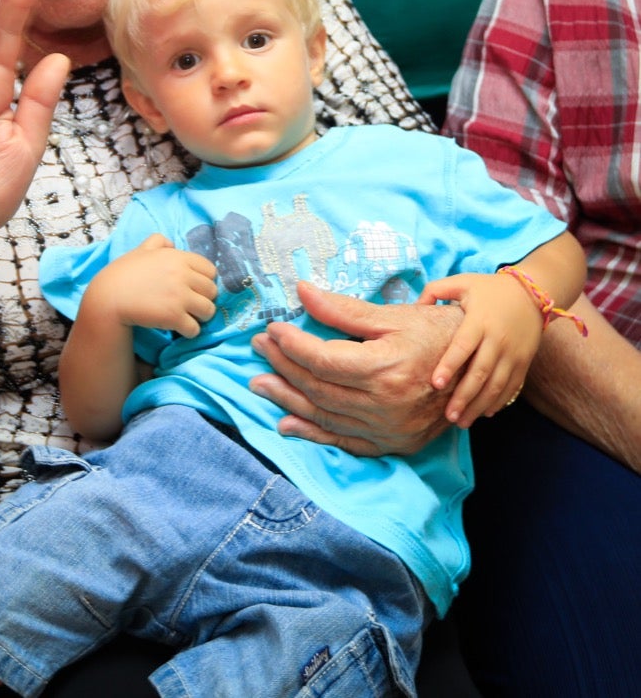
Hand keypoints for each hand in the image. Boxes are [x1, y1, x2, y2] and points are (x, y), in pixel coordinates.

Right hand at [98, 233, 217, 335]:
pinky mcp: (174, 317)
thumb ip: (157, 242)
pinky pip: (195, 328)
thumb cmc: (123, 274)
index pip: (210, 270)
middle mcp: (183, 275)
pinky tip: (179, 329)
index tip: (194, 288)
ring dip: (200, 316)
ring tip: (188, 317)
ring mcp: (180, 297)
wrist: (108, 298)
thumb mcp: (140, 250)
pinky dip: (190, 331)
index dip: (204, 280)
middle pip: (212, 291)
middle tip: (191, 305)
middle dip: (204, 299)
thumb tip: (171, 243)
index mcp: (178, 258)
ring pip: (209, 310)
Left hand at [250, 281, 459, 455]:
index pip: (323, 359)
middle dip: (283, 367)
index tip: (272, 330)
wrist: (477, 365)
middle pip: (318, 387)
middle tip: (259, 348)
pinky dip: (312, 433)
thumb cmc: (435, 332)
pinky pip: (344, 441)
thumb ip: (342, 310)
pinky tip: (286, 423)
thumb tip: (302, 291)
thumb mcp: (391, 315)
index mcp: (386, 368)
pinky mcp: (393, 444)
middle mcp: (386, 404)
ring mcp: (389, 429)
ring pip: (325, 415)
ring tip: (259, 383)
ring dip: (287, 400)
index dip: (292, 345)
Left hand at [421, 273, 541, 427]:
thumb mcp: (462, 281)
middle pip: (480, 373)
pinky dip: (498, 402)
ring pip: (496, 385)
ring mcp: (513, 353)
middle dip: (464, 397)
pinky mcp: (524, 362)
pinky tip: (484, 413)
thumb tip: (416, 305)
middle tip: (448, 416)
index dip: (449, 365)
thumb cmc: (490, 288)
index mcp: (479, 321)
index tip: (435, 384)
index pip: (462, 347)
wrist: (534, 293)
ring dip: (479, 405)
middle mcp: (498, 340)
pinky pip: (511, 387)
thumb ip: (435, 290)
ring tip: (462, 421)